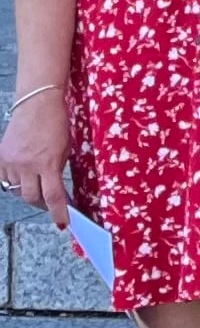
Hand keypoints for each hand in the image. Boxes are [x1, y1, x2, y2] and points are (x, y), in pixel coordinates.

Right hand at [0, 87, 66, 218]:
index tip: (63, 223)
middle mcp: (26, 165)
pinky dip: (13, 182)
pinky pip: (4, 179)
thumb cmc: (56, 124)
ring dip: (28, 192)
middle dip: (42, 204)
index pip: (53, 197)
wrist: (36, 103)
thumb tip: (57, 192)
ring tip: (38, 187)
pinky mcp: (0, 157)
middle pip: (31, 198)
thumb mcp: (65, 149)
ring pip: (16, 190)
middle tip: (50, 203)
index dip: (58, 213)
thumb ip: (58, 171)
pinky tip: (23, 177)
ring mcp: (11, 162)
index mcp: (48, 163)